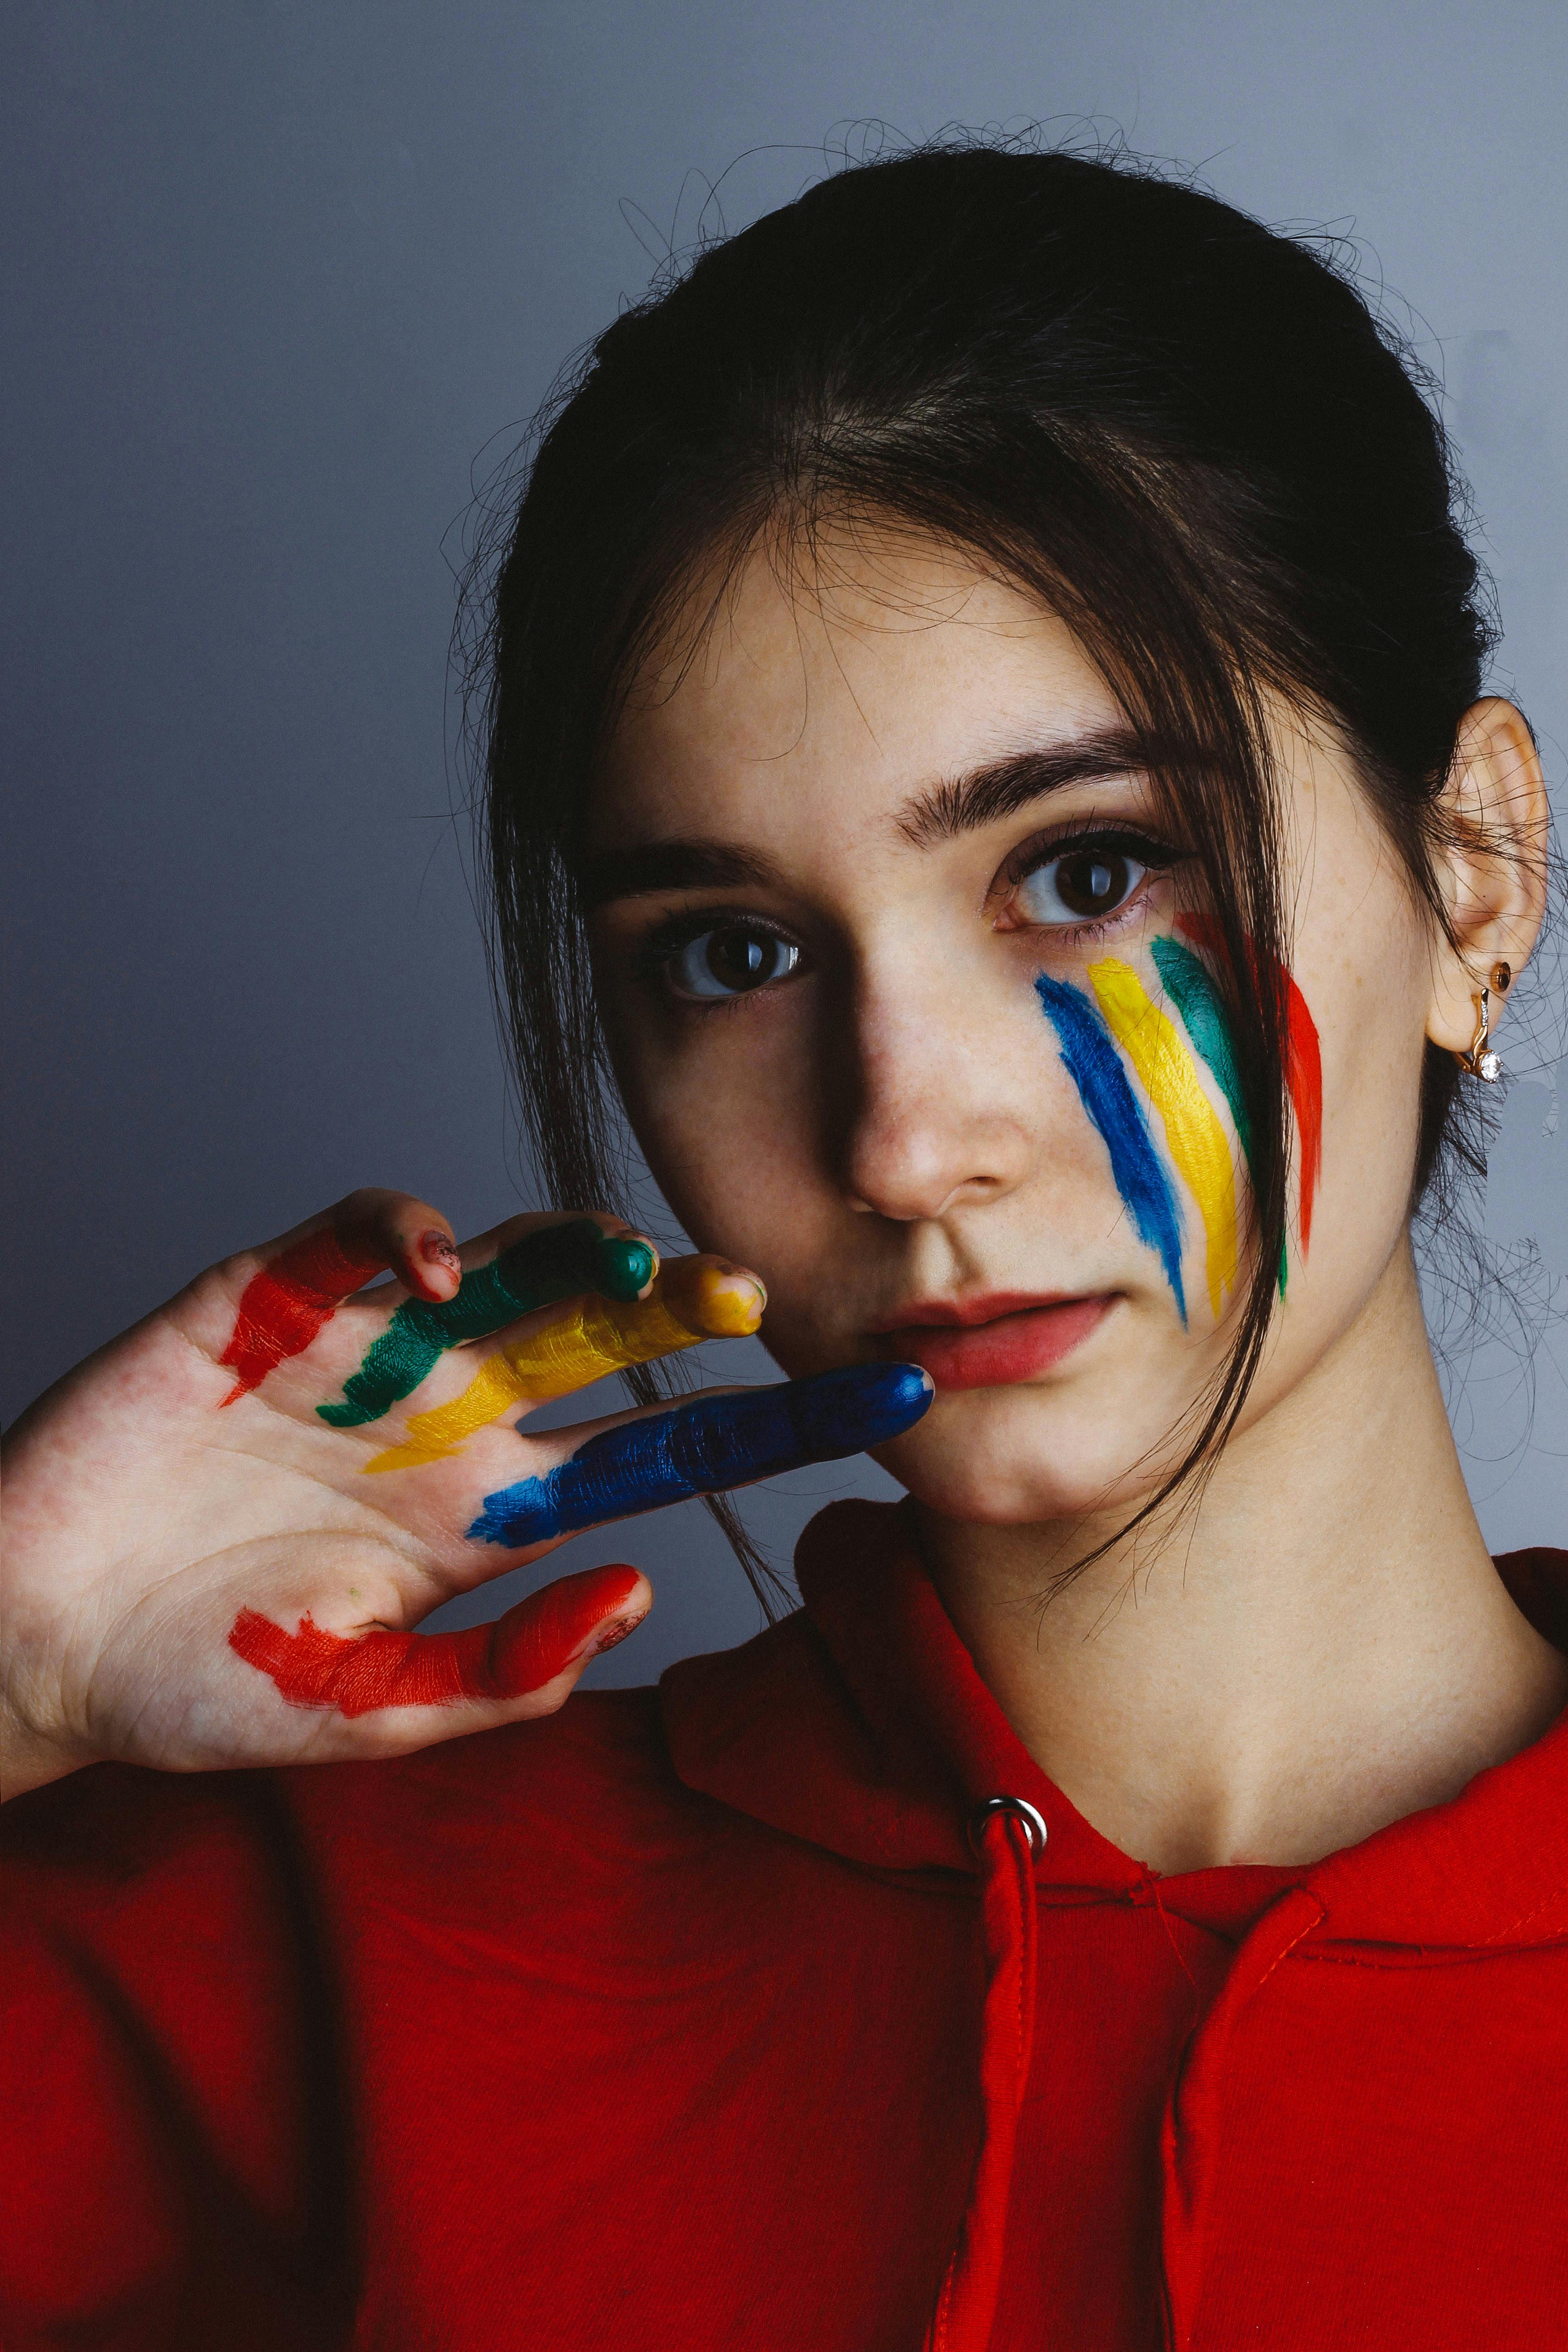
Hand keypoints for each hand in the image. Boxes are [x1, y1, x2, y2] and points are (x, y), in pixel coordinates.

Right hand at [1, 1191, 929, 1795]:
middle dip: (684, 1305)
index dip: (774, 1424)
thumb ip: (505, 1675)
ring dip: (577, 1247)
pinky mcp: (275, 1300)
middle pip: (604, 1337)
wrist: (36, 1639)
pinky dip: (411, 1232)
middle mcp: (452, 1417)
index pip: (665, 1457)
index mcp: (489, 1513)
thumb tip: (639, 1596)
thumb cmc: (196, 1684)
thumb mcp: (367, 1712)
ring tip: (635, 1261)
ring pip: (509, 1263)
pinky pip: (367, 1234)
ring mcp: (370, 1352)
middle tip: (755, 1290)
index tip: (886, 1402)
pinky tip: (438, 1270)